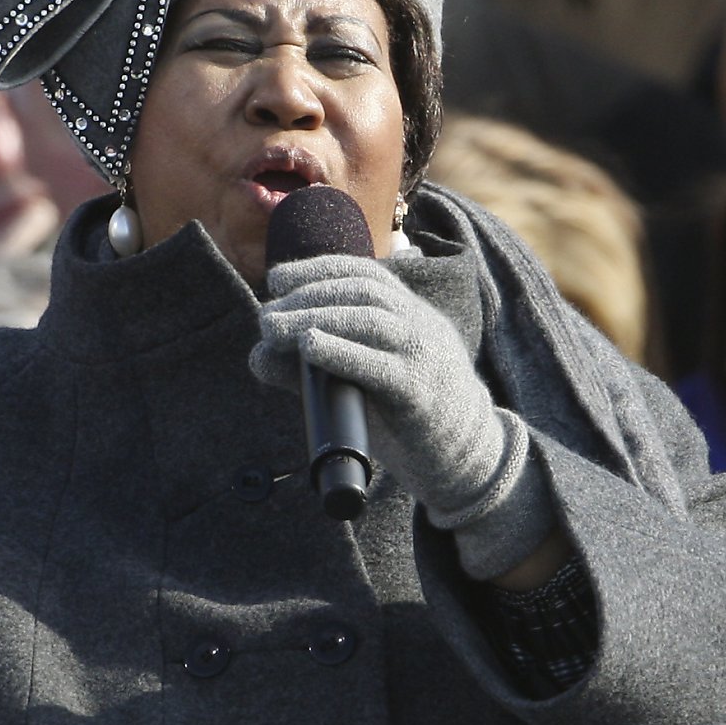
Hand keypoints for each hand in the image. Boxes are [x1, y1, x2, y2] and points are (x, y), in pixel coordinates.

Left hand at [251, 253, 550, 576]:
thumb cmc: (406, 413)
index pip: (363, 273)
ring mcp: (423, 357)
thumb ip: (316, 363)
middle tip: (266, 315)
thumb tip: (258, 355)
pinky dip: (340, 351)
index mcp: (410, 314)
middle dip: (308, 294)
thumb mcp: (364, 377)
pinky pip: (379, 366)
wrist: (467, 456)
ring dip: (315, 317)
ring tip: (273, 328)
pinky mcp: (419, 394)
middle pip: (362, 292)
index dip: (317, 268)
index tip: (276, 278)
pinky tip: (308, 346)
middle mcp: (420, 326)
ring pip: (371, 320)